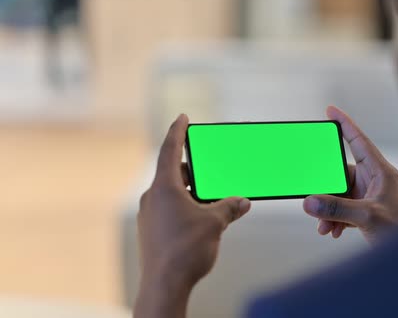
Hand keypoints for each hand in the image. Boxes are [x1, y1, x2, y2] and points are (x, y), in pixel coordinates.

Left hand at [135, 114, 250, 317]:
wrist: (164, 285)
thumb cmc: (186, 250)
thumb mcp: (215, 223)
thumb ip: (229, 207)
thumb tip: (243, 202)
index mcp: (164, 187)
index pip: (170, 150)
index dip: (177, 131)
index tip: (182, 117)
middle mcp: (152, 197)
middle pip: (173, 173)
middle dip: (194, 169)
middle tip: (210, 168)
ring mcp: (149, 215)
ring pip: (171, 193)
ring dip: (191, 191)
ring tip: (211, 198)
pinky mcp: (150, 230)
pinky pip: (168, 209)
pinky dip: (184, 207)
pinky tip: (201, 219)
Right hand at [303, 106, 397, 243]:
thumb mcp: (367, 217)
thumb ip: (337, 208)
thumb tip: (309, 202)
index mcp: (381, 171)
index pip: (359, 141)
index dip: (345, 124)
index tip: (330, 110)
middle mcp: (375, 180)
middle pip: (342, 174)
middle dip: (326, 190)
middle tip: (312, 199)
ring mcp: (371, 196)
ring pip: (341, 194)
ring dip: (329, 210)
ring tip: (324, 226)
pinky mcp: (368, 211)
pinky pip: (345, 208)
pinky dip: (336, 218)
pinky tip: (332, 231)